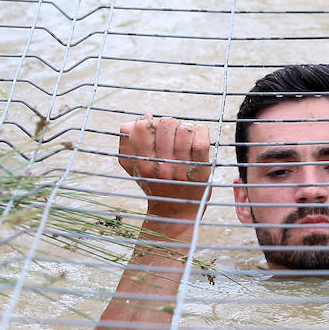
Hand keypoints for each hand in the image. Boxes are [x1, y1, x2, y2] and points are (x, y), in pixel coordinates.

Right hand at [117, 114, 212, 229]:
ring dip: (185, 128)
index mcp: (142, 163)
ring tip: (183, 137)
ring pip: (185, 129)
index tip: (154, 133)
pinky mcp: (201, 169)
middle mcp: (161, 166)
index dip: (149, 123)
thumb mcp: (132, 166)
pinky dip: (200, 132)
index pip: (142, 127)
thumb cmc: (153, 184)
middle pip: (165, 123)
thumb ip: (127, 141)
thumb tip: (146, 117)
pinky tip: (195, 138)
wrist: (175, 212)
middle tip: (171, 134)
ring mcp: (182, 168)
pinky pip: (201, 140)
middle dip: (169, 124)